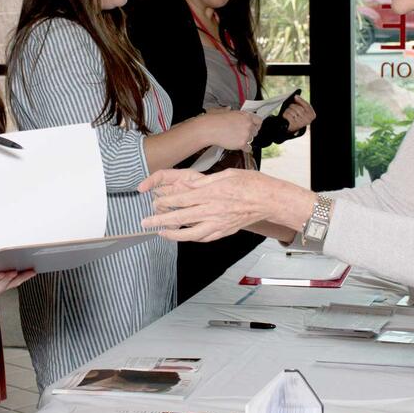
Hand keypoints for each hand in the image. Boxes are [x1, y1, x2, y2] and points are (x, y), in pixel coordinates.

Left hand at [140, 168, 297, 241]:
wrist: (268, 200)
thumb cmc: (250, 183)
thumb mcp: (225, 174)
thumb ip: (204, 182)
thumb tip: (186, 185)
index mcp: (210, 193)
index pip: (180, 199)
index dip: (164, 201)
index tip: (153, 202)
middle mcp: (212, 209)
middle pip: (179, 216)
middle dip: (159, 220)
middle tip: (145, 222)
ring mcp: (218, 223)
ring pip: (189, 233)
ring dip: (171, 234)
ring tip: (160, 233)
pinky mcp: (224, 231)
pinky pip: (203, 237)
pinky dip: (190, 238)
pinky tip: (182, 236)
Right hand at [198, 110, 260, 151]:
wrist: (210, 129)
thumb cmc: (214, 120)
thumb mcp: (224, 111)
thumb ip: (231, 112)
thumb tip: (229, 109)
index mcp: (245, 115)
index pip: (258, 121)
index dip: (256, 125)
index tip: (254, 127)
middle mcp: (248, 124)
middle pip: (255, 131)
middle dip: (249, 133)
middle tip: (241, 134)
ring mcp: (246, 134)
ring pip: (251, 140)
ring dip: (246, 140)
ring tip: (237, 139)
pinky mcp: (242, 143)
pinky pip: (248, 148)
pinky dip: (244, 148)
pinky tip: (239, 145)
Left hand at [281, 97, 315, 133]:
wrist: (292, 127)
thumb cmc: (297, 116)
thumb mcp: (302, 110)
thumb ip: (301, 103)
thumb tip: (296, 96)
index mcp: (312, 115)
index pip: (306, 105)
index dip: (300, 100)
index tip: (295, 96)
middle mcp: (308, 120)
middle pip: (298, 108)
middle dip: (292, 106)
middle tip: (290, 107)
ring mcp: (301, 123)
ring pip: (292, 111)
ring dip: (288, 110)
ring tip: (288, 113)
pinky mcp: (293, 125)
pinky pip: (288, 115)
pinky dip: (285, 114)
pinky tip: (286, 116)